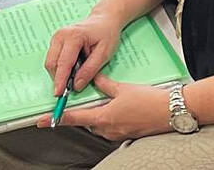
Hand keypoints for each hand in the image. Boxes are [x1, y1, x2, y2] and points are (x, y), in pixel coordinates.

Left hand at [36, 77, 169, 140]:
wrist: (171, 112)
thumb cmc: (148, 100)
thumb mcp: (122, 88)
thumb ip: (104, 84)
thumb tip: (93, 77)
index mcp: (103, 118)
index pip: (74, 118)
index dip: (57, 119)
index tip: (41, 121)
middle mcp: (108, 130)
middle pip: (85, 122)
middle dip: (81, 112)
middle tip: (77, 101)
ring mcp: (117, 134)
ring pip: (97, 124)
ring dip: (95, 114)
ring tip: (102, 101)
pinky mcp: (126, 135)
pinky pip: (109, 127)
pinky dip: (106, 117)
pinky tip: (114, 107)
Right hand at [44, 11, 123, 94]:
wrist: (104, 20)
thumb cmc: (106, 34)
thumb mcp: (104, 54)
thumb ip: (90, 70)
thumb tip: (77, 85)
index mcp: (73, 36)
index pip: (63, 63)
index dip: (60, 80)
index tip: (58, 94)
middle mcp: (60, 35)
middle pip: (52, 63)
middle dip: (58, 78)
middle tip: (71, 88)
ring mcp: (56, 37)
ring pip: (50, 62)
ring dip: (59, 73)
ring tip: (77, 74)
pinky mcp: (56, 40)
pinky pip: (53, 59)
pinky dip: (60, 67)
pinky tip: (73, 68)